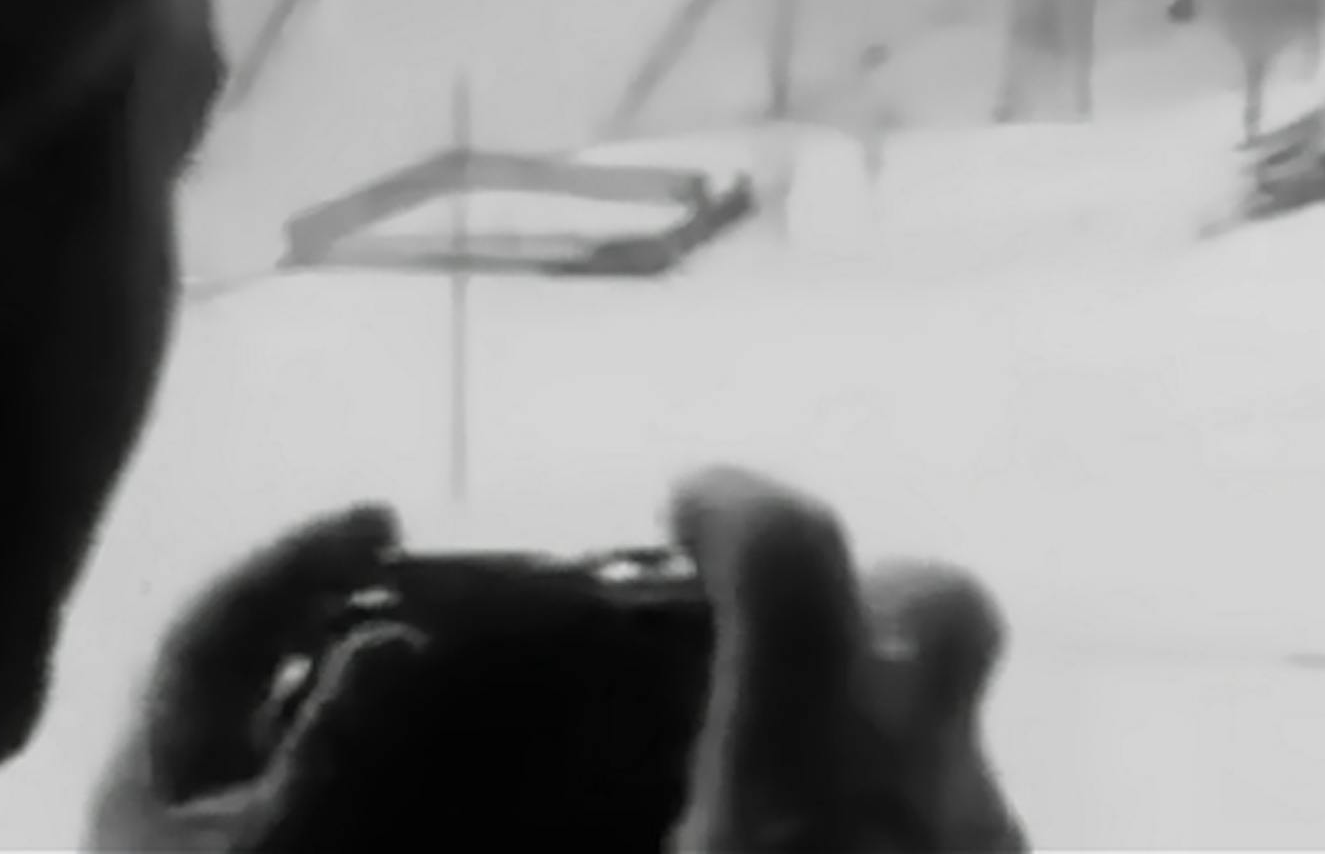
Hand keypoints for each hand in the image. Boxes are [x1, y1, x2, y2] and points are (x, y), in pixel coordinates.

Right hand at [84, 473, 1022, 853]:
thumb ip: (534, 832)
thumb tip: (361, 828)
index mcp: (801, 793)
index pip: (797, 557)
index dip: (737, 504)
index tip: (681, 509)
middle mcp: (928, 810)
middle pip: (941, 616)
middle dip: (862, 595)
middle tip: (759, 643)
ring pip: (963, 755)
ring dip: (884, 741)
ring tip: (769, 804)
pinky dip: (906, 844)